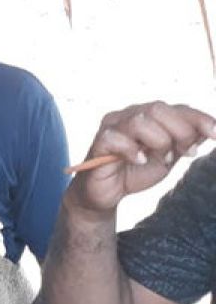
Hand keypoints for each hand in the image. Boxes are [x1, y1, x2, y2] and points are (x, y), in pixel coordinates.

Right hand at [69, 102, 215, 215]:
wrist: (106, 194)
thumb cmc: (136, 172)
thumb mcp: (168, 157)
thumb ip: (185, 143)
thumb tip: (208, 132)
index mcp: (149, 116)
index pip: (178, 109)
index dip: (200, 120)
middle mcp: (129, 115)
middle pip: (159, 109)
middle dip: (179, 131)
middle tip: (181, 154)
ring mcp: (112, 127)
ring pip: (140, 120)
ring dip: (157, 141)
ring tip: (160, 159)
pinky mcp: (98, 143)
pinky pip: (116, 138)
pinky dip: (132, 150)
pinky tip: (139, 161)